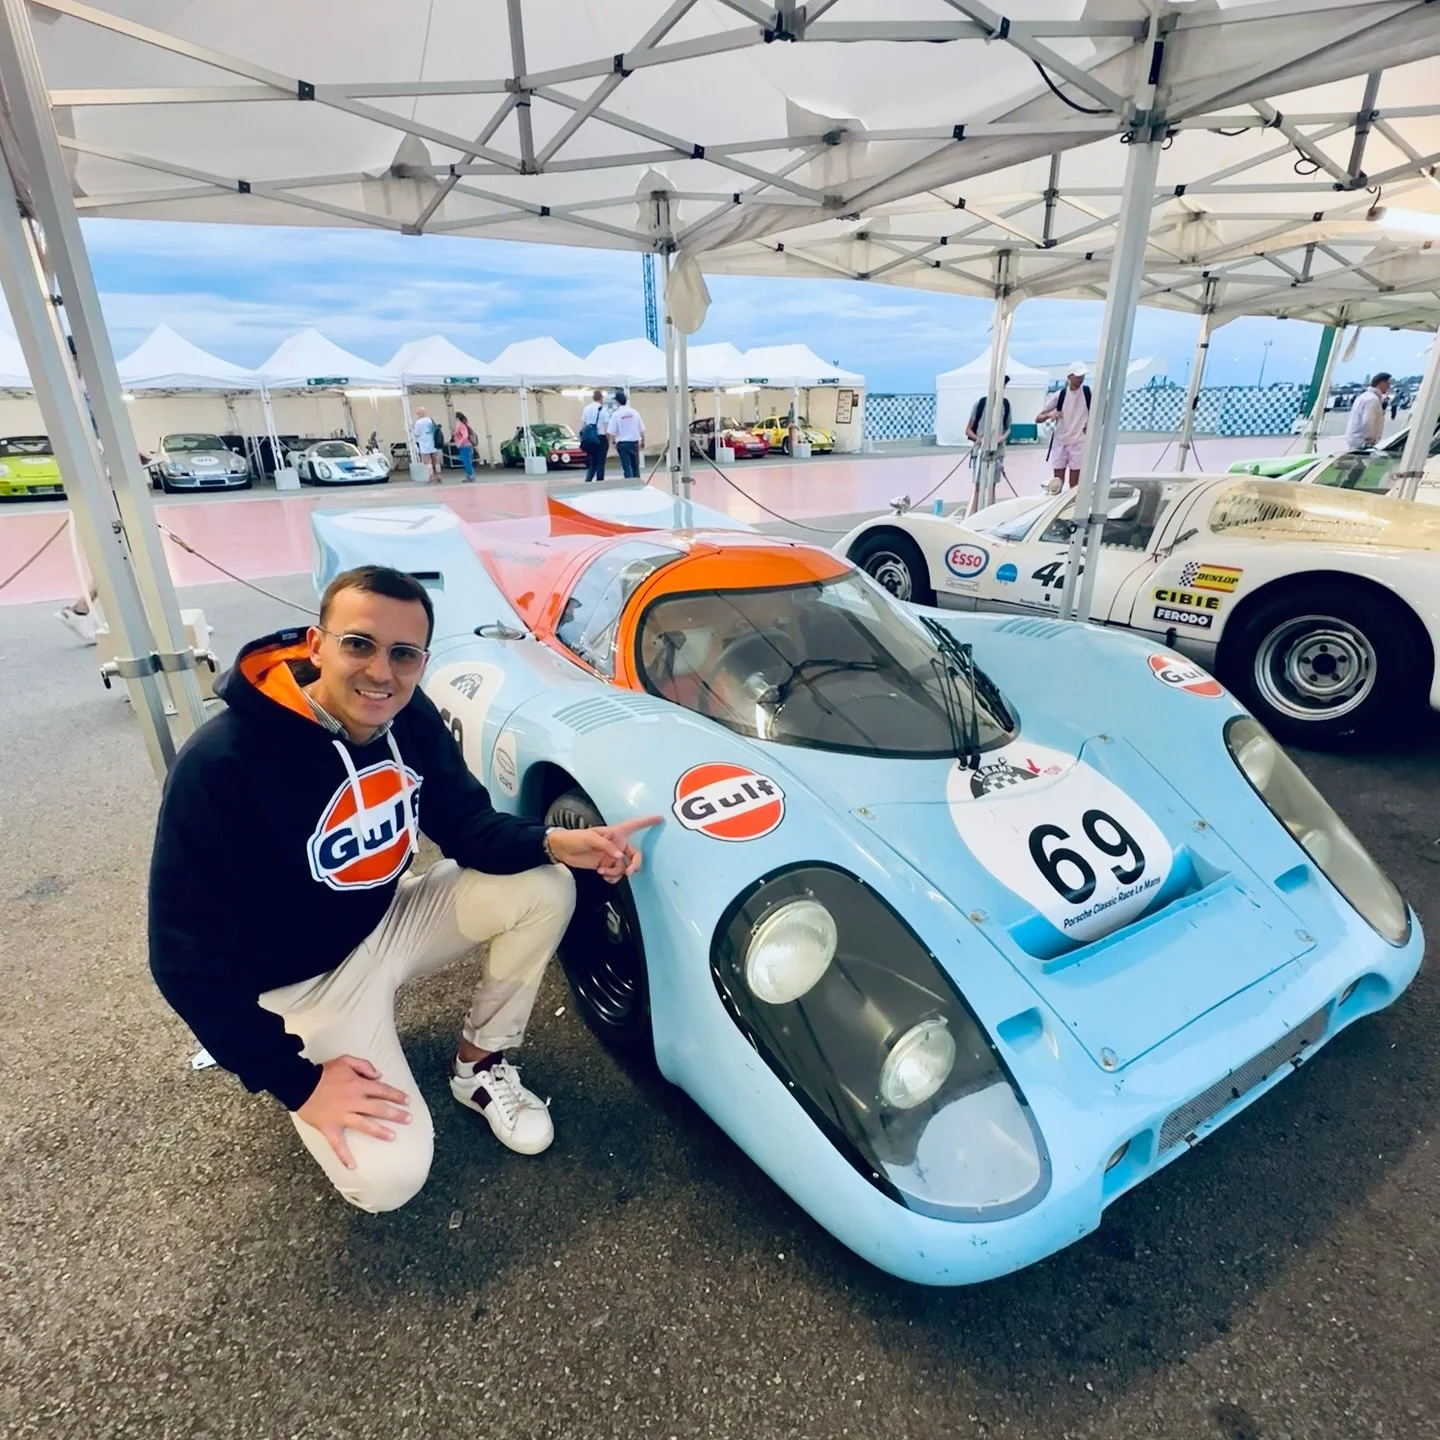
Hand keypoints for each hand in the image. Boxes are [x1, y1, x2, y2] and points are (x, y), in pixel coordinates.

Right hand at [294, 1055, 409, 1169]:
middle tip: (409, 1119)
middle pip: (379, 1108)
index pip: (383, 1090)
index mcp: (358, 1085)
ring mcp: (342, 1116)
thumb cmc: (323, 1072)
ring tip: (393, 1136)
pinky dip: (344, 1156)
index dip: (396, 1095)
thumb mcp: (345, 1060)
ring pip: (365, 1125)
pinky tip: (352, 1166)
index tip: (407, 1101)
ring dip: (380, 1131)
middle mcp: (354, 1102)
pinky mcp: (329, 1128)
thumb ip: (364, 1066)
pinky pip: (337, 1144)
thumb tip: (379, 1075)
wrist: (299, 1084)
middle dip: (396, 1114)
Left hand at [548, 815, 663, 883]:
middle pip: (635, 855)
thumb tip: (620, 857)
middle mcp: (617, 845)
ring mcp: (611, 856)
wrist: (561, 849)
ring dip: (617, 873)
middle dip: (634, 865)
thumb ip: (606, 846)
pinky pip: (616, 875)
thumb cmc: (575, 838)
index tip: (661, 818)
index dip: (648, 821)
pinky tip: (603, 875)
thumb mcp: (590, 838)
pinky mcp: (605, 866)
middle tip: (628, 872)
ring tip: (603, 872)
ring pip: (624, 868)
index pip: (635, 826)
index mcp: (615, 833)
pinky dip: (612, 878)